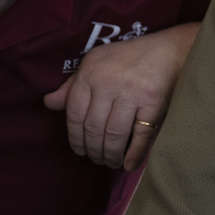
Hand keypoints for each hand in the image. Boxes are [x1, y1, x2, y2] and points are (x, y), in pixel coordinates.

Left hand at [43, 23, 197, 170]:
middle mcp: (108, 83)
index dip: (75, 138)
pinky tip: (128, 164)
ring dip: (110, 155)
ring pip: (114, 135)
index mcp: (90, 73)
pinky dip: (134, 154)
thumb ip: (71, 85)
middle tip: (96, 159)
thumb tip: (49, 103)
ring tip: (110, 162)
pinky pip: (141, 135)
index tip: (79, 150)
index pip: (74, 114)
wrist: (166, 50)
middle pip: (93, 128)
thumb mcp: (94, 63)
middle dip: (93, 150)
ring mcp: (131, 93)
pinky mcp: (153, 103)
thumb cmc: (125, 58)